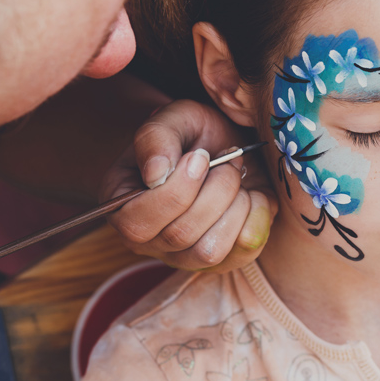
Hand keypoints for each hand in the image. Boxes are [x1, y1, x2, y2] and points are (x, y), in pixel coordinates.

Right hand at [99, 100, 277, 269]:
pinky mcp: (226, 260)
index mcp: (123, 209)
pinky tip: (252, 193)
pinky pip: (244, 252)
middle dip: (214, 189)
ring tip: (237, 177)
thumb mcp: (171, 120)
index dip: (177, 190)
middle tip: (228, 158)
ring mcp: (187, 256)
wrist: (226, 146)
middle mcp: (151, 242)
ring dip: (234, 205)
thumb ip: (155, 138)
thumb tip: (156, 175)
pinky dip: (256, 215)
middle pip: (180, 235)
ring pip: (210, 251)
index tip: (201, 155)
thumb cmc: (191, 134)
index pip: (138, 223)